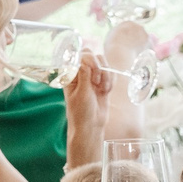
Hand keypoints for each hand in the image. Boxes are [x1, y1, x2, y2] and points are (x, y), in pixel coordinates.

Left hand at [62, 52, 112, 168]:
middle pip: (93, 56)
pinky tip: (106, 91)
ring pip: (104, 64)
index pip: (79, 56)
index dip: (88, 60)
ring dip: (106, 75)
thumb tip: (85, 60)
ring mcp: (93, 77)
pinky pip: (111, 74)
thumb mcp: (81, 93)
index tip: (91, 71)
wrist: (91, 125)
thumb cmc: (81, 111)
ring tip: (102, 89)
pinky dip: (111, 81)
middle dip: (98, 67)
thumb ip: (84, 75)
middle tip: (96, 81)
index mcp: (71, 74)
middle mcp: (81, 73)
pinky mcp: (103, 83)